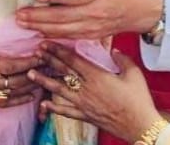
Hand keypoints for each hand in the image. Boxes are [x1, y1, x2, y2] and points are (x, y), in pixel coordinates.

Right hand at [0, 38, 41, 106]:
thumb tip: (11, 35)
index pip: (10, 65)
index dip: (27, 61)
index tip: (41, 54)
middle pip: (14, 82)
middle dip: (34, 74)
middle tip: (49, 65)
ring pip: (11, 94)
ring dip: (29, 88)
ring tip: (44, 79)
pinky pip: (1, 103)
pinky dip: (18, 101)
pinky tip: (30, 96)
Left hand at [17, 0, 162, 38]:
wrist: (144, 10)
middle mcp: (97, 12)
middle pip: (64, 17)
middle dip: (39, 17)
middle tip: (20, 15)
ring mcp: (95, 26)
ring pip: (64, 30)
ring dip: (41, 28)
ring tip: (24, 24)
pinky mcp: (94, 35)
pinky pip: (70, 37)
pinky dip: (54, 36)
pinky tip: (40, 33)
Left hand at [28, 42, 162, 142]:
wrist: (139, 125)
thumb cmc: (138, 99)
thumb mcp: (134, 73)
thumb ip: (122, 59)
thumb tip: (114, 50)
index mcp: (97, 76)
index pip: (73, 60)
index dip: (58, 51)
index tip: (47, 44)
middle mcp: (87, 89)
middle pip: (63, 72)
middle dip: (48, 61)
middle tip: (36, 53)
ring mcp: (84, 104)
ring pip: (59, 90)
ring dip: (44, 81)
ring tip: (31, 74)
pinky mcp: (86, 116)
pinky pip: (66, 111)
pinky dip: (54, 107)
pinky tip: (44, 103)